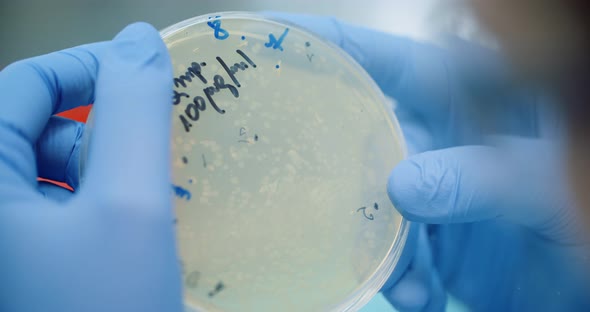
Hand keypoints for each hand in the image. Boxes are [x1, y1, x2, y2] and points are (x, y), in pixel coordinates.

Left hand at [0, 23, 181, 310]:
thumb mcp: (128, 206)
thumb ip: (133, 112)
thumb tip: (138, 40)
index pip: (23, 87)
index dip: (88, 67)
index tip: (149, 72)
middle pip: (38, 134)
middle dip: (104, 129)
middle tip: (164, 145)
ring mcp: (11, 247)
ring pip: (56, 178)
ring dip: (110, 173)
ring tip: (156, 194)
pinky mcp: (32, 272)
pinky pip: (65, 218)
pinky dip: (105, 209)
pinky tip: (140, 229)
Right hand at [269, 13, 589, 310]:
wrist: (583, 293)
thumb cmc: (584, 212)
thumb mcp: (543, 186)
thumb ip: (479, 179)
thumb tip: (400, 188)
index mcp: (465, 103)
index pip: (385, 61)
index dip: (327, 44)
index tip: (272, 38)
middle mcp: (436, 142)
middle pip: (362, 137)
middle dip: (334, 164)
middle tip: (302, 182)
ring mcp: (428, 192)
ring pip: (369, 205)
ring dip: (376, 242)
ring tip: (403, 272)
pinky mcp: (427, 240)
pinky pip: (390, 254)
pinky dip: (398, 279)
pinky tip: (421, 294)